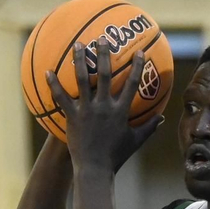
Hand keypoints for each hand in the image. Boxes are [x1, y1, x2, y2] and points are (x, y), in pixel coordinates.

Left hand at [44, 38, 162, 172]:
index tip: (140, 52)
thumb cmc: (116, 156)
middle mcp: (105, 107)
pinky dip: (54, 84)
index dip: (138, 67)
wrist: (95, 169)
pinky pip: (61, 98)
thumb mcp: (135, 141)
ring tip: (77, 45)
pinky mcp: (73, 117)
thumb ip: (149, 127)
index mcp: (121, 111)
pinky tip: (47, 72)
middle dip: (104, 54)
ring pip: (83, 80)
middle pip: (106, 75)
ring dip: (79, 60)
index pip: (133, 84)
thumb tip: (161, 118)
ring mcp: (88, 111)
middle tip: (102, 39)